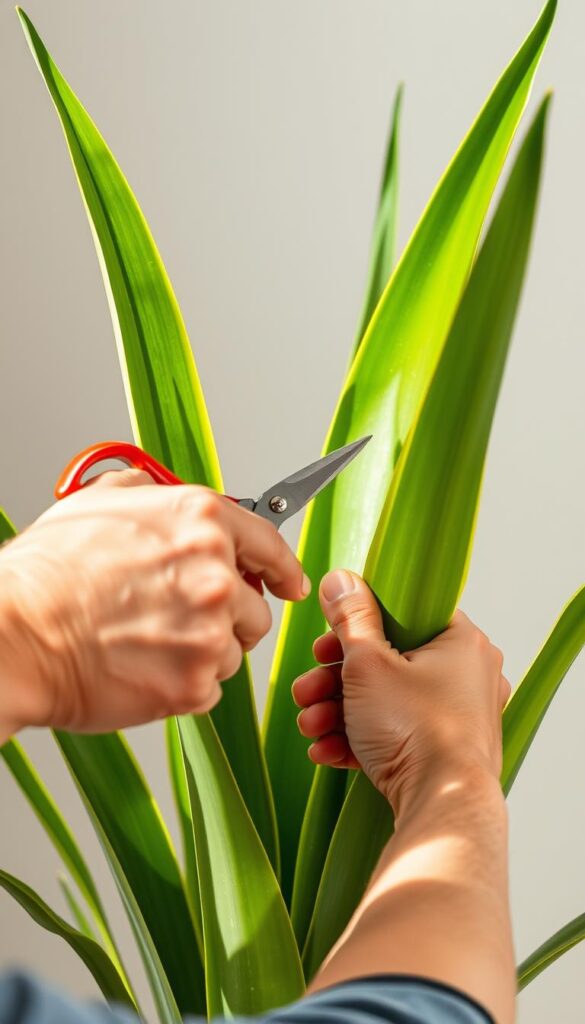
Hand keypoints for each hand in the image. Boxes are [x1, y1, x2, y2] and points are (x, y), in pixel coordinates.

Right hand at [0, 470, 309, 736]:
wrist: (18, 635)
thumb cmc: (48, 574)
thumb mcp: (100, 503)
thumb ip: (147, 493)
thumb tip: (157, 493)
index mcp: (200, 521)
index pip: (268, 543)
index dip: (282, 568)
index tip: (289, 583)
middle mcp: (215, 573)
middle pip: (254, 607)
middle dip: (226, 617)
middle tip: (177, 619)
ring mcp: (209, 631)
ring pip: (233, 651)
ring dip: (202, 652)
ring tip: (148, 642)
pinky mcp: (194, 682)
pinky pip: (209, 688)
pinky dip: (183, 684)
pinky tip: (143, 667)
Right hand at [293, 569, 509, 810]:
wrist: (442, 806)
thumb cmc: (417, 730)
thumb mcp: (369, 663)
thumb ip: (350, 618)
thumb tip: (341, 580)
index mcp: (461, 641)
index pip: (405, 614)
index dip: (359, 625)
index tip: (329, 641)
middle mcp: (467, 676)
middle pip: (388, 662)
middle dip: (334, 680)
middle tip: (308, 688)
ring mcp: (458, 717)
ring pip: (386, 701)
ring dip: (338, 711)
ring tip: (310, 724)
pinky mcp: (444, 752)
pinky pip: (396, 735)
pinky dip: (359, 738)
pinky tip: (326, 749)